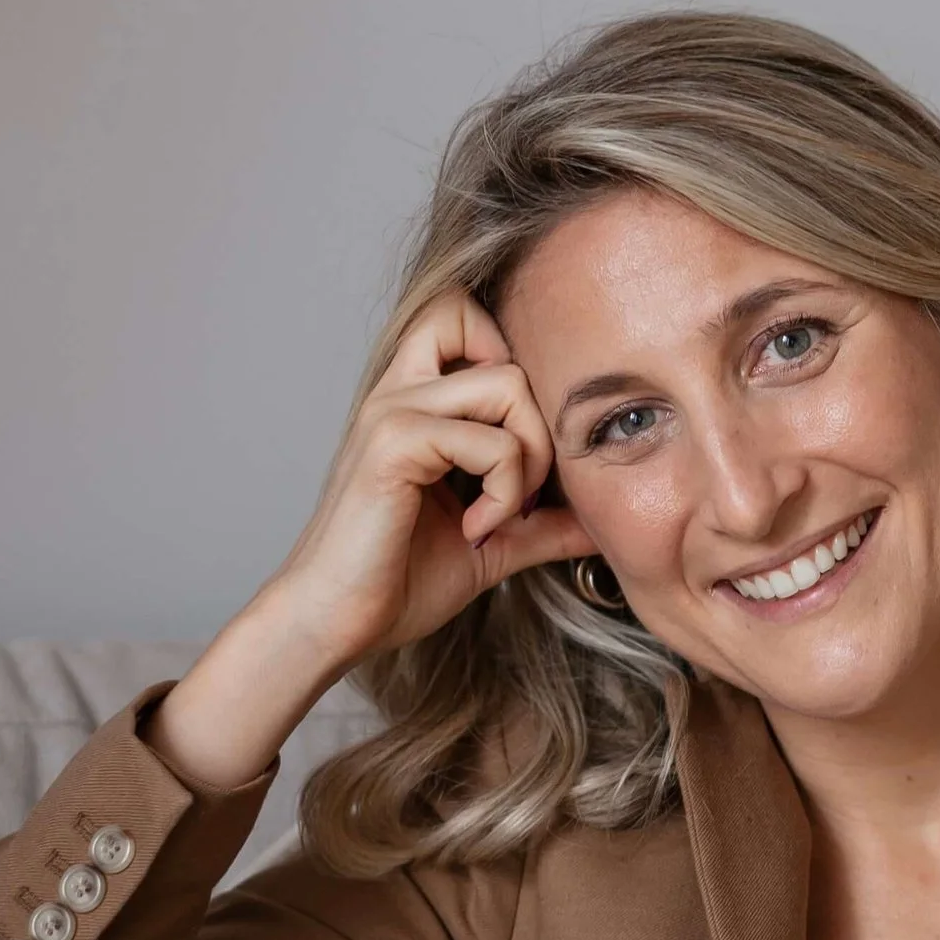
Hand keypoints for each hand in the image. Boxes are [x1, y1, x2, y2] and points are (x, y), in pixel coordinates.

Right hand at [152, 291, 588, 792]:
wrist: (334, 623)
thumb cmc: (396, 582)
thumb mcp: (492, 543)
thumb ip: (545, 521)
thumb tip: (605, 517)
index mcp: (414, 401)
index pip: (466, 316)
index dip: (511, 358)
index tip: (517, 450)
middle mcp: (399, 391)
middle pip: (489, 325)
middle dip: (535, 410)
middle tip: (523, 484)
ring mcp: (392, 412)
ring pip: (509, 383)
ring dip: (527, 457)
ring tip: (502, 514)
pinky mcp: (394, 444)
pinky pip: (491, 442)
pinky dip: (504, 492)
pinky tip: (478, 531)